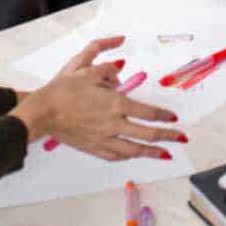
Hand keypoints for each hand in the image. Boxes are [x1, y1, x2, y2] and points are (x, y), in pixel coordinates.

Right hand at [12, 37, 183, 160]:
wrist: (43, 111)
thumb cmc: (64, 90)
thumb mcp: (87, 71)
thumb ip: (107, 70)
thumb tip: (118, 70)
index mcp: (116, 104)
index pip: (149, 112)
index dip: (164, 116)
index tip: (174, 118)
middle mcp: (114, 124)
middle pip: (148, 134)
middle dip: (168, 137)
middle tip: (181, 139)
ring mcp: (104, 139)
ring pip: (135, 149)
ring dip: (153, 152)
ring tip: (166, 155)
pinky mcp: (94, 148)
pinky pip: (117, 155)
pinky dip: (130, 155)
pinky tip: (135, 155)